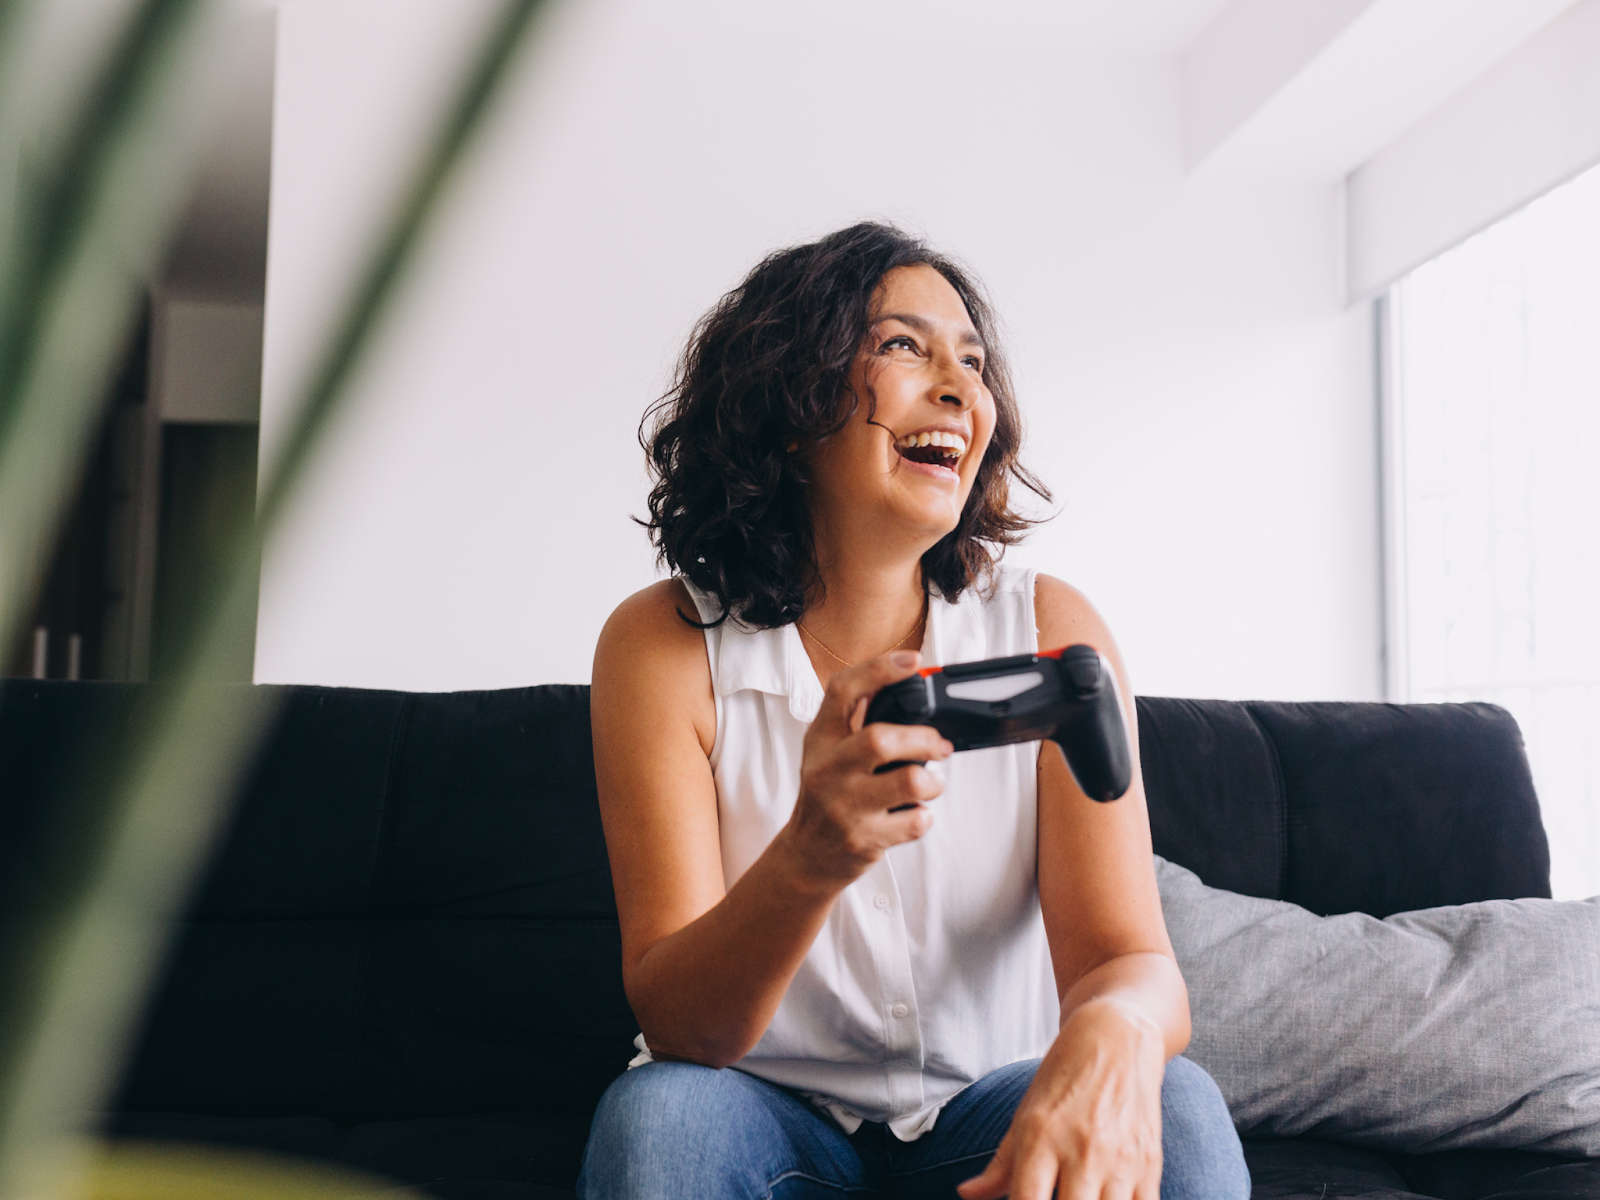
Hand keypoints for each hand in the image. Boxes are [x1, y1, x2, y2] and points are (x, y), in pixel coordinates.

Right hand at [778, 651, 952, 889]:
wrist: (805, 856)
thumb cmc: (825, 795)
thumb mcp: (826, 751)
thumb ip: (854, 720)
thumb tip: (902, 680)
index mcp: (820, 739)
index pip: (843, 690)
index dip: (880, 670)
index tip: (913, 661)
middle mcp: (827, 769)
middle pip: (881, 739)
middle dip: (923, 738)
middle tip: (939, 745)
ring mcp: (843, 806)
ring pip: (909, 781)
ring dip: (933, 782)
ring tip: (929, 784)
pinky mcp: (862, 838)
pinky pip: (916, 821)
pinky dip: (924, 815)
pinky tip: (913, 813)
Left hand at [959, 1000, 1165, 1199]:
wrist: (1117, 1039)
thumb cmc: (1065, 1079)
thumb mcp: (1025, 1115)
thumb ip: (1000, 1165)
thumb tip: (967, 1194)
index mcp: (1041, 1138)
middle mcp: (1082, 1151)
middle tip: (1053, 1199)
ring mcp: (1120, 1161)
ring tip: (1076, 1197)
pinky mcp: (1151, 1166)